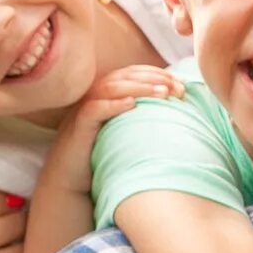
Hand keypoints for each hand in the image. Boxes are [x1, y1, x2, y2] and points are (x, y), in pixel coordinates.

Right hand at [37, 65, 185, 188]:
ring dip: (138, 87)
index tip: (181, 83)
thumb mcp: (125, 131)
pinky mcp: (78, 126)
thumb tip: (176, 112)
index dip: (158, 74)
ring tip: (162, 92)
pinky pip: (94, 109)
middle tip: (177, 87)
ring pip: (111, 88)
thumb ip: (142, 117)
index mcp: (108, 93)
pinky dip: (112, 104)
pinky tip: (131, 103)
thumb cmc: (101, 153)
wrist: (71, 178)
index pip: (134, 74)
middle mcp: (96, 96)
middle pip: (125, 76)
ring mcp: (85, 109)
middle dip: (153, 78)